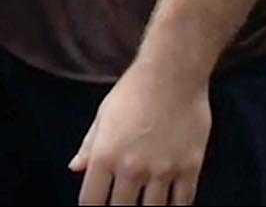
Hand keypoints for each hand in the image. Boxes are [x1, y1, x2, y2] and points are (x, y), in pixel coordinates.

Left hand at [69, 64, 210, 205]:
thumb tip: (76, 167)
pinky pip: (182, 203)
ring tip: (144, 204)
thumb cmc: (135, 89)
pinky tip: (169, 205)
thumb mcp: (103, 115)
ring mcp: (162, 171)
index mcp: (105, 155)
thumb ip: (89, 146)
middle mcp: (132, 168)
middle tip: (122, 203)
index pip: (91, 202)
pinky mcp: (189, 168)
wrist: (173, 72)